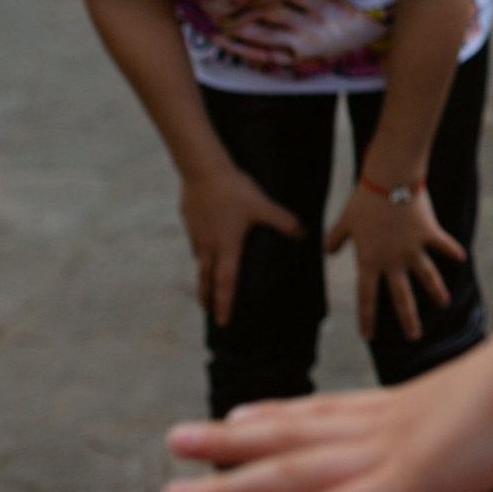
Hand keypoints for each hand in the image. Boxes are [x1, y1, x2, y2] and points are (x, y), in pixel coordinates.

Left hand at [163, 338, 492, 491]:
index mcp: (411, 407)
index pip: (332, 410)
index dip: (282, 413)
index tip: (242, 411)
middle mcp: (383, 428)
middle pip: (292, 434)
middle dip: (231, 440)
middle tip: (177, 439)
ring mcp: (384, 459)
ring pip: (285, 475)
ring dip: (225, 487)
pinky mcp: (395, 491)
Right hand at [181, 164, 304, 325]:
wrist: (202, 169)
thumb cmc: (234, 190)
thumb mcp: (263, 206)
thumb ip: (284, 222)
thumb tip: (303, 234)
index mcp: (226, 248)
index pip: (225, 283)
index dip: (224, 304)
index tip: (222, 321)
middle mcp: (208, 246)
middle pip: (206, 278)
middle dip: (207, 296)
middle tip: (207, 310)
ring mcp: (196, 234)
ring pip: (200, 259)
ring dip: (204, 272)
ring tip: (207, 278)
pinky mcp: (189, 220)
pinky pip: (196, 240)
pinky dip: (201, 248)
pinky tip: (206, 240)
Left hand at [327, 178, 466, 340]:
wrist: (389, 180)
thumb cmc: (363, 201)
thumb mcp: (343, 221)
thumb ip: (335, 239)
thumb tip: (328, 252)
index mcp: (369, 261)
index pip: (367, 297)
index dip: (367, 318)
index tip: (368, 336)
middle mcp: (393, 261)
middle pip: (401, 297)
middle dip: (408, 319)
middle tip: (414, 336)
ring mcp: (414, 249)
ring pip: (427, 277)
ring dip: (436, 292)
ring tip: (443, 304)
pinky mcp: (430, 234)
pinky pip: (444, 246)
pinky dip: (452, 252)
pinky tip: (460, 259)